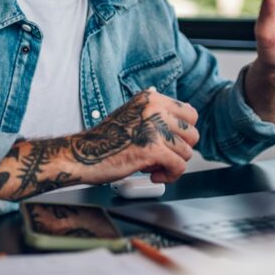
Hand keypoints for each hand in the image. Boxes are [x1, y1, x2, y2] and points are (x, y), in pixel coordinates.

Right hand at [74, 89, 198, 184]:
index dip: (183, 133)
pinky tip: (153, 175)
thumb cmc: (105, 140)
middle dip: (180, 150)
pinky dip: (169, 175)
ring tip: (154, 167)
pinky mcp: (152, 149)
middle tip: (162, 157)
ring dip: (172, 165)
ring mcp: (153, 128)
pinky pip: (178, 166)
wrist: (82, 155)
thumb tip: (189, 110)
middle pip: (192, 133)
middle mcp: (153, 108)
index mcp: (150, 99)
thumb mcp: (132, 115)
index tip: (171, 142)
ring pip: (187, 152)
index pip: (190, 113)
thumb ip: (157, 113)